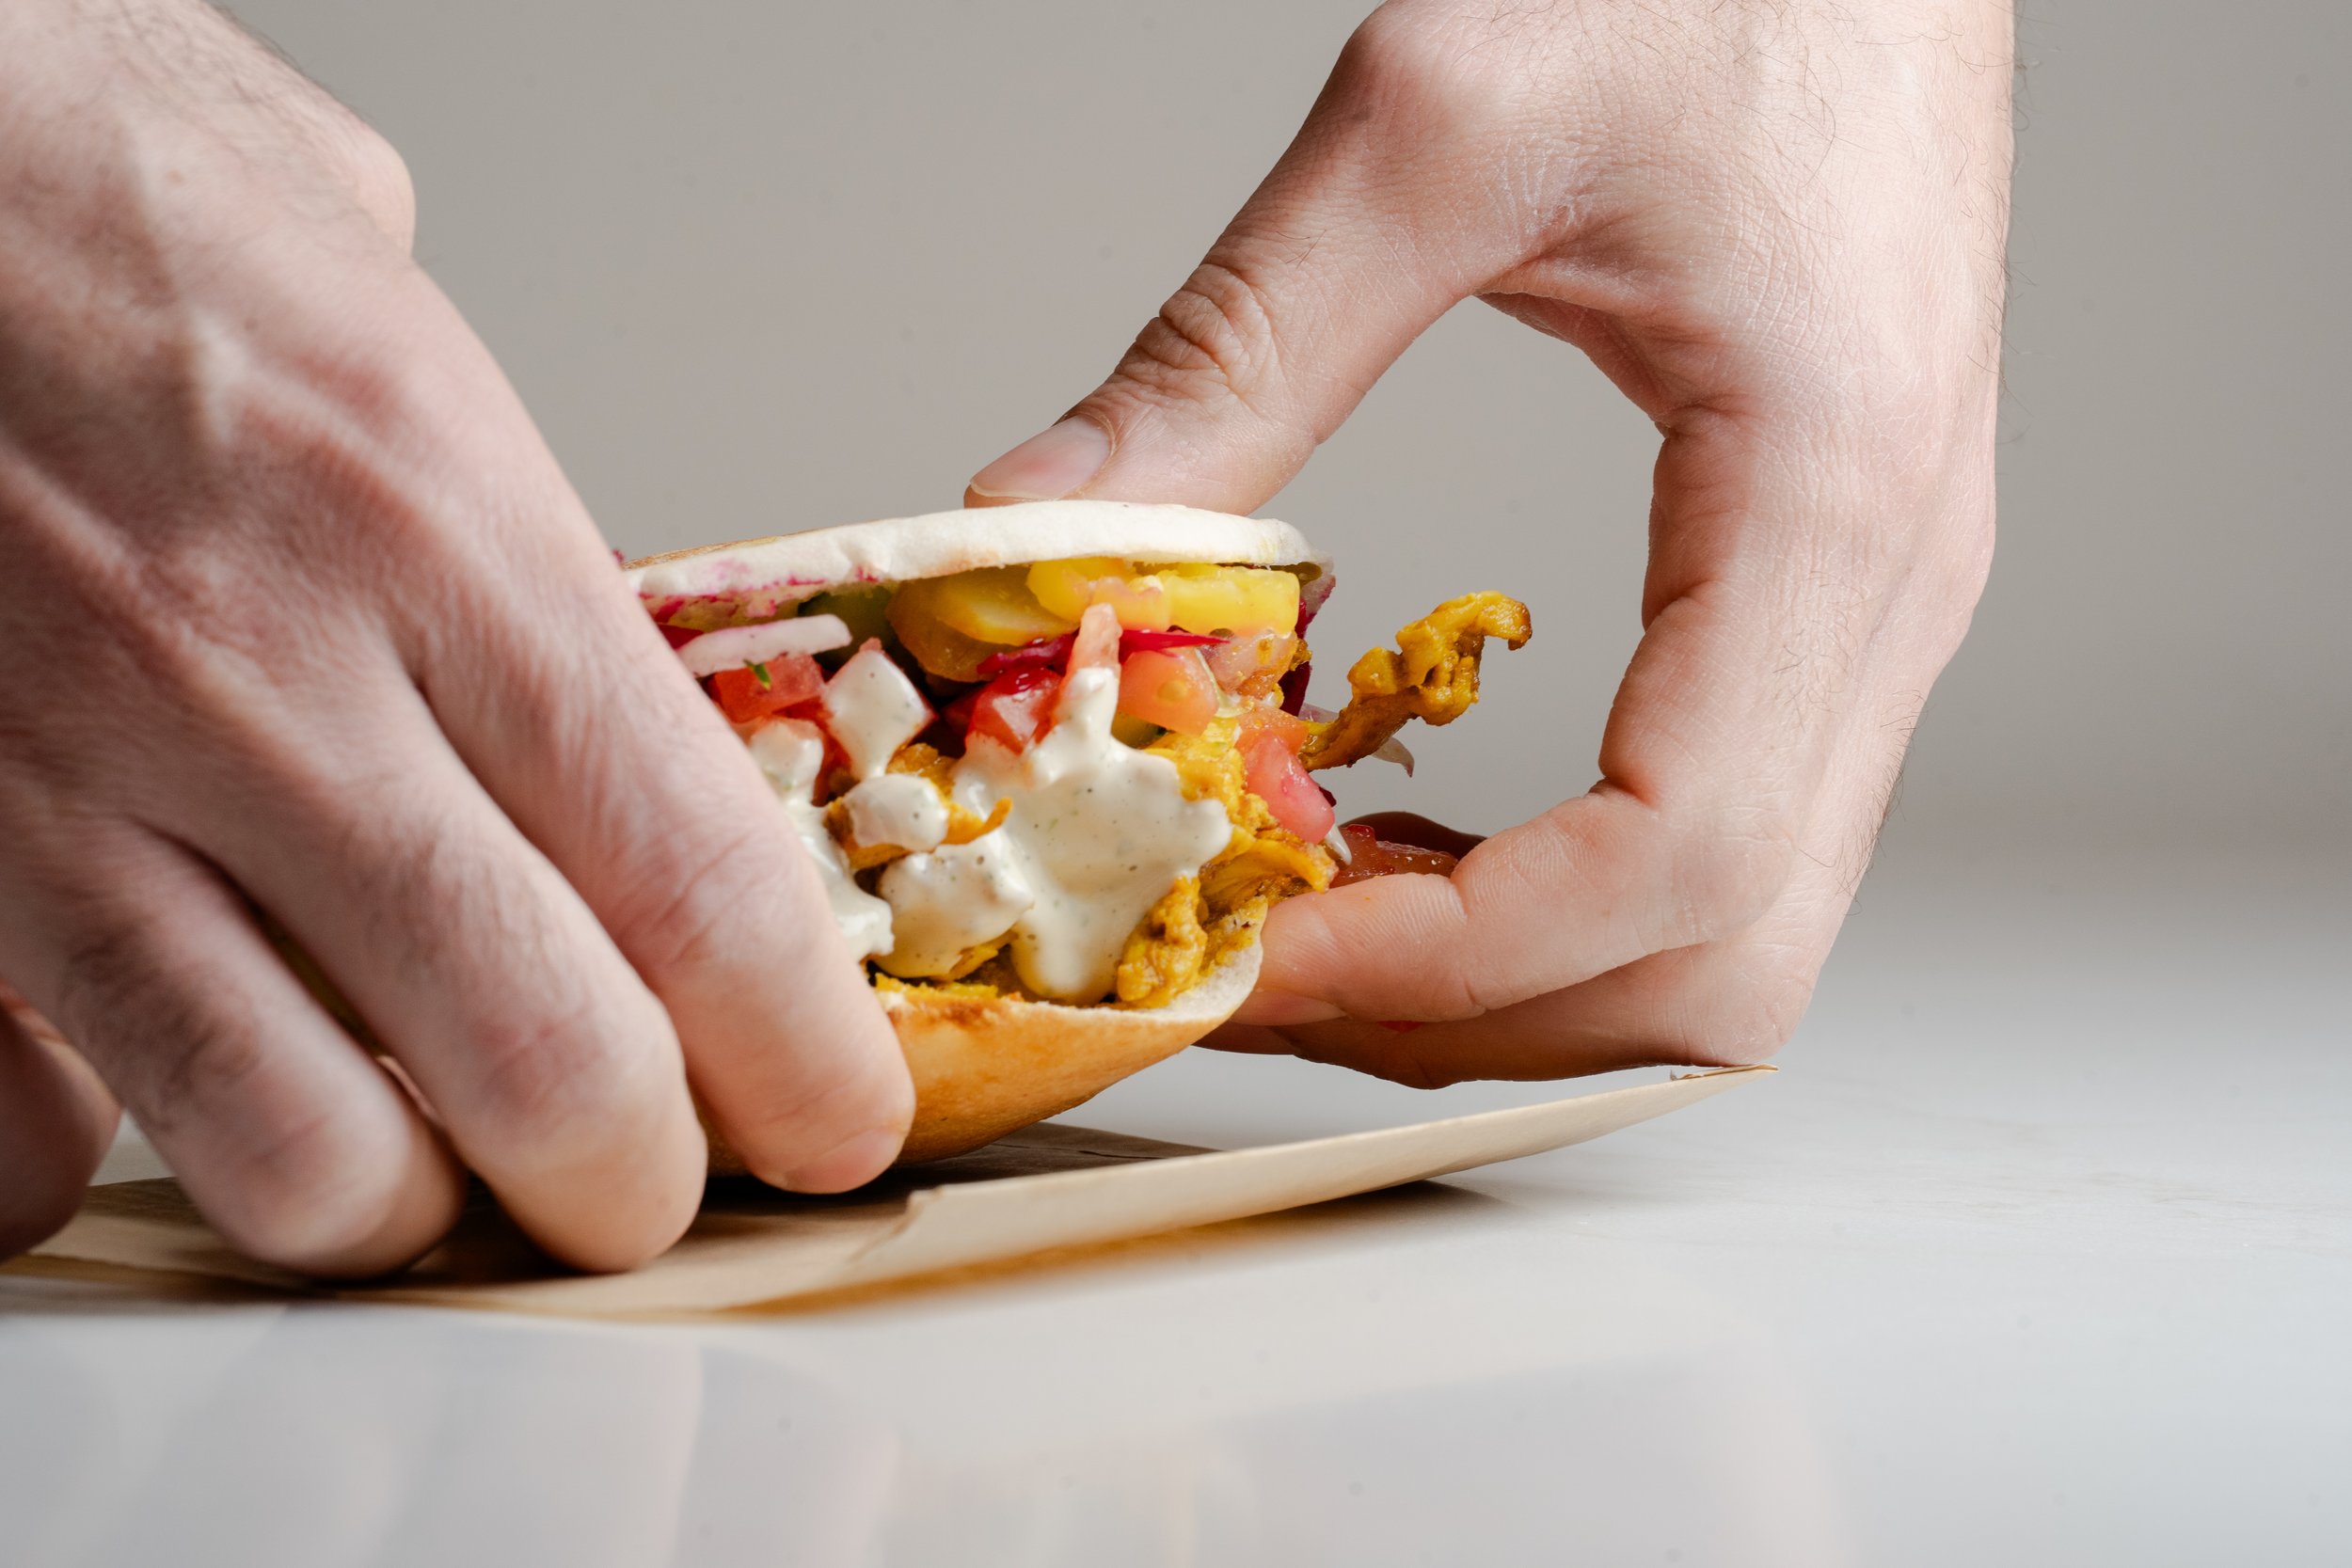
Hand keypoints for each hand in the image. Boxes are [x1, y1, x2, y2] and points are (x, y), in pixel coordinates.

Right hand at [0, 0, 908, 1272]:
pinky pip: (26, 1123)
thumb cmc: (58, 174)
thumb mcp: (360, 270)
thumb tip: (583, 601)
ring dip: (402, 1203)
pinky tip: (163, 1098)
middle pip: (538, 1060)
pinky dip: (108, 1156)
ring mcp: (62, 779)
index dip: (798, 1054)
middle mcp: (259, 678)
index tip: (835, 1115)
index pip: (694, 879)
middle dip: (630, 1180)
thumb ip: (490, 485)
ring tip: (432, 1168)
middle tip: (649, 1183)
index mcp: (430, 520)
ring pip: (293, 1143)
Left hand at [967, 0, 2010, 1083]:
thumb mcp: (1439, 126)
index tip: (1254, 950)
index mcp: (1829, 502)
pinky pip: (1715, 838)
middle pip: (1718, 966)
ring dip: (1510, 976)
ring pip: (1729, 938)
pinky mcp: (1827, 601)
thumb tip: (1044, 524)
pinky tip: (1406, 833)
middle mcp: (1887, 601)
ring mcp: (1876, 615)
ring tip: (1309, 909)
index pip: (1675, 863)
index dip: (1449, 958)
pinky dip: (1551, 893)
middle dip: (1473, 1012)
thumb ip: (1238, 350)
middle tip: (1258, 958)